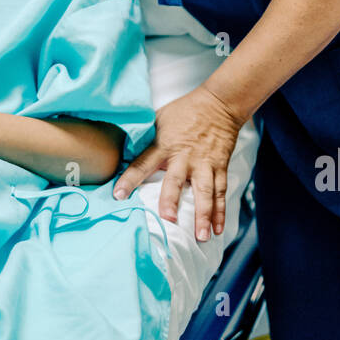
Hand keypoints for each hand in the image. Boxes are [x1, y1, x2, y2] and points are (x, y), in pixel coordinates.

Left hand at [112, 85, 243, 242]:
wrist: (218, 103)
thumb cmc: (184, 111)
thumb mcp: (159, 118)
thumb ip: (145, 137)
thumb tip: (123, 150)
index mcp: (164, 144)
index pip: (143, 163)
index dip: (130, 179)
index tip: (119, 195)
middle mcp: (184, 156)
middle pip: (176, 181)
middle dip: (171, 200)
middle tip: (168, 219)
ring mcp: (204, 163)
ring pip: (204, 191)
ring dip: (202, 214)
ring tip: (200, 236)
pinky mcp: (219, 166)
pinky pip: (220, 191)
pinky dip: (220, 211)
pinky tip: (217, 229)